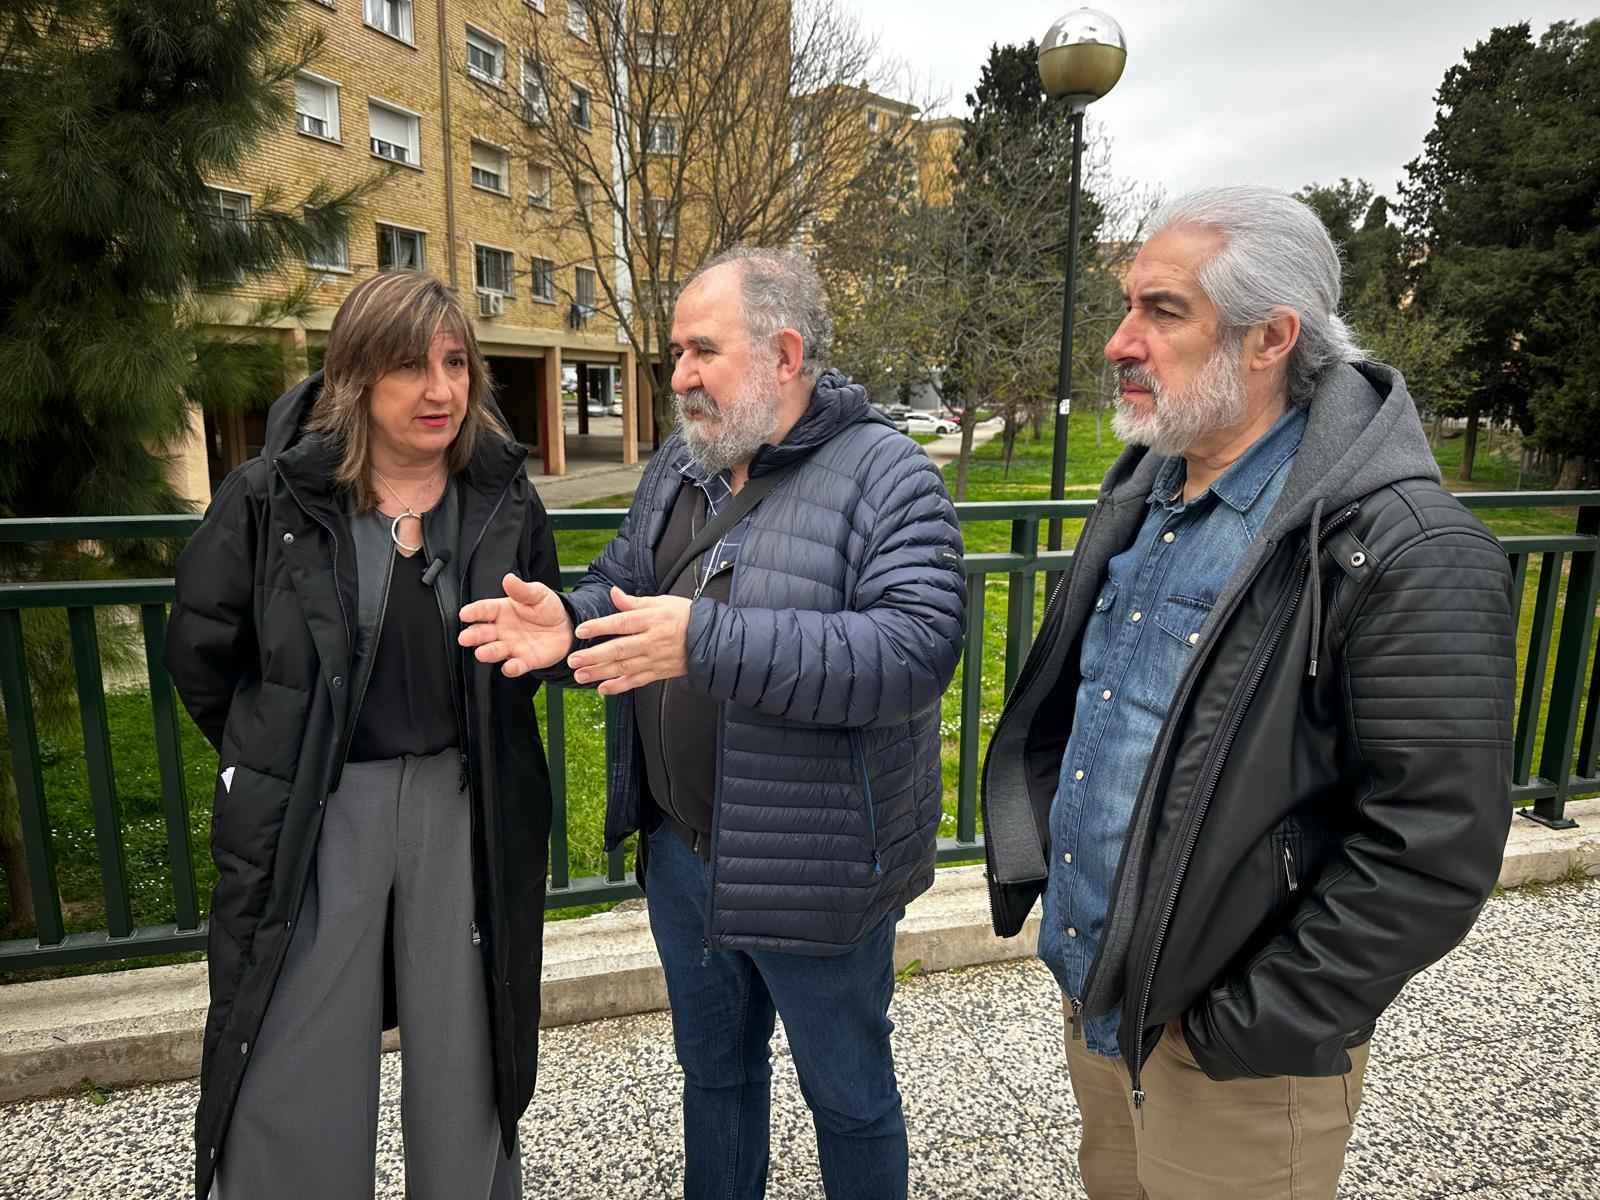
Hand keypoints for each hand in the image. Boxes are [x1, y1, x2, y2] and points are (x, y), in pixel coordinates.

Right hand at [458, 574, 573, 676]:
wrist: (565, 627)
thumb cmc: (546, 608)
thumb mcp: (537, 594)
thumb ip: (522, 589)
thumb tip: (509, 578)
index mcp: (501, 611)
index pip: (484, 610)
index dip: (474, 612)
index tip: (464, 614)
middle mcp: (502, 630)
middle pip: (483, 633)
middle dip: (473, 636)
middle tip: (465, 638)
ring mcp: (512, 646)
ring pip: (496, 651)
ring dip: (488, 653)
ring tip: (481, 653)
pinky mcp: (525, 661)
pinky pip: (517, 666)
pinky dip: (512, 668)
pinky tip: (509, 667)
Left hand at [566, 586, 690, 695]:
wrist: (710, 638)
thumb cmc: (684, 616)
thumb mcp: (661, 602)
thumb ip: (633, 602)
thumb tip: (613, 593)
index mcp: (651, 620)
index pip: (621, 623)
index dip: (600, 626)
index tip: (581, 630)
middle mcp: (651, 640)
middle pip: (619, 649)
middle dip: (594, 656)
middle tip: (574, 659)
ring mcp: (654, 659)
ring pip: (624, 668)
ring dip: (601, 673)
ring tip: (580, 675)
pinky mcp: (658, 672)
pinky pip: (636, 681)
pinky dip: (619, 687)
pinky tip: (603, 689)